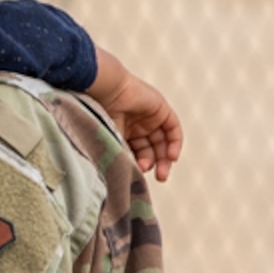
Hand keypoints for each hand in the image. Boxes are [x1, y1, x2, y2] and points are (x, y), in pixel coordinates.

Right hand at [89, 46, 183, 181]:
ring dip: (164, 158)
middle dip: (156, 164)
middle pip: (152, 148)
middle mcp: (136, 124)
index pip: (137, 152)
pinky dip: (174, 142)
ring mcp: (148, 116)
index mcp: (122, 131)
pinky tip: (172, 156)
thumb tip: (123, 181)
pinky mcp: (160, 108)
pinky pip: (173, 128)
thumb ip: (119, 157)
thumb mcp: (110, 141)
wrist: (105, 91)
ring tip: (162, 171)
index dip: (141, 164)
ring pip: (162, 141)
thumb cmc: (99, 114)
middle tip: (159, 178)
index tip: (140, 175)